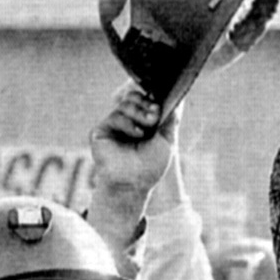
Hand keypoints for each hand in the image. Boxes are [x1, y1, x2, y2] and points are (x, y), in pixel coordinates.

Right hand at [89, 82, 180, 196]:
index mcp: (142, 121)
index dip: (151, 99)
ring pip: (125, 104)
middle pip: (133, 97)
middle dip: (146, 104)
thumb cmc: (151, 166)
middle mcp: (128, 121)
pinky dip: (128, 123)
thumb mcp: (167, 140)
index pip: (144, 99)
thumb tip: (178, 100)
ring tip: (147, 128)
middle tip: (154, 116)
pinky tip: (137, 134)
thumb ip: (171, 120)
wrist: (134, 182)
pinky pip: (115, 117)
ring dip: (139, 113)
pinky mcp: (101, 130)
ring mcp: (114, 125)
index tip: (160, 107)